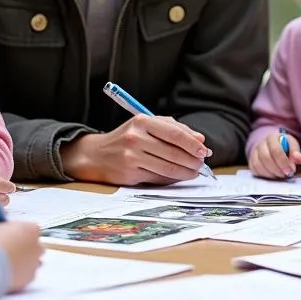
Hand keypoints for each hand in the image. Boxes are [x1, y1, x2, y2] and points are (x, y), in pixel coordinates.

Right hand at [0, 220, 43, 291]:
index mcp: (31, 229)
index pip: (30, 228)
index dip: (18, 230)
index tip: (7, 233)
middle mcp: (37, 246)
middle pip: (33, 244)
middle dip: (23, 246)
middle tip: (7, 248)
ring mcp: (35, 263)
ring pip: (31, 261)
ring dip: (22, 261)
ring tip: (4, 262)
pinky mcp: (29, 278)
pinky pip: (26, 274)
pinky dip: (18, 274)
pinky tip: (5, 272)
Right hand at [60, 116, 210, 185]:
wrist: (96, 155)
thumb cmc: (127, 138)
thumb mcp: (146, 125)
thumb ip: (173, 129)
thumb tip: (199, 140)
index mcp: (142, 121)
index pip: (174, 133)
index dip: (192, 143)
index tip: (204, 151)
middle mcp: (136, 138)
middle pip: (173, 152)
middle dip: (192, 160)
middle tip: (201, 164)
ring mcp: (131, 157)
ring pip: (167, 167)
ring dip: (185, 172)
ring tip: (194, 172)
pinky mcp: (129, 173)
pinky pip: (157, 177)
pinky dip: (171, 178)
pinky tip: (178, 176)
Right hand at [249, 132, 300, 178]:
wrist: (273, 146)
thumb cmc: (285, 147)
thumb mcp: (293, 146)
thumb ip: (296, 152)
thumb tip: (298, 159)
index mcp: (272, 137)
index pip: (276, 150)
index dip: (283, 162)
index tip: (291, 170)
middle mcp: (261, 144)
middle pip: (265, 158)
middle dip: (277, 169)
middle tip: (286, 175)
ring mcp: (254, 152)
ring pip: (259, 165)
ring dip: (271, 173)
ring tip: (281, 175)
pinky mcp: (252, 161)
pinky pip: (255, 170)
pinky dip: (265, 175)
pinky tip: (273, 175)